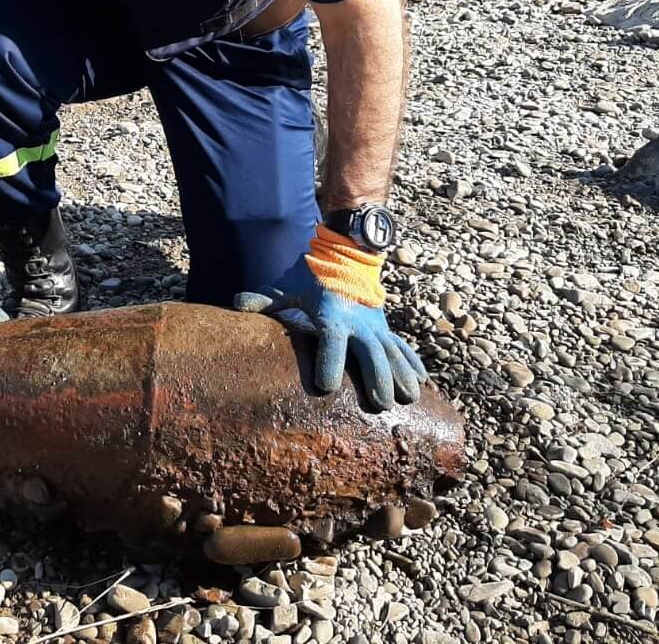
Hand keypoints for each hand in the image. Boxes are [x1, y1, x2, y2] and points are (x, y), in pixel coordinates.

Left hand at [235, 256, 426, 409]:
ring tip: (409, 399)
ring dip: (401, 375)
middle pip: (370, 353)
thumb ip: (265, 300)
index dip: (328, 361)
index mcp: (330, 316)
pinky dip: (412, 362)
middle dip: (376, 377)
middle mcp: (357, 323)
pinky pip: (402, 346)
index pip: (330, 341)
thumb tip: (235, 305)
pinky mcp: (385, 328)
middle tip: (380, 403)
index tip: (325, 385)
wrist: (347, 254)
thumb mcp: (289, 287)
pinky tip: (422, 382)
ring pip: (392, 353)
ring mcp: (375, 326)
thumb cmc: (313, 277)